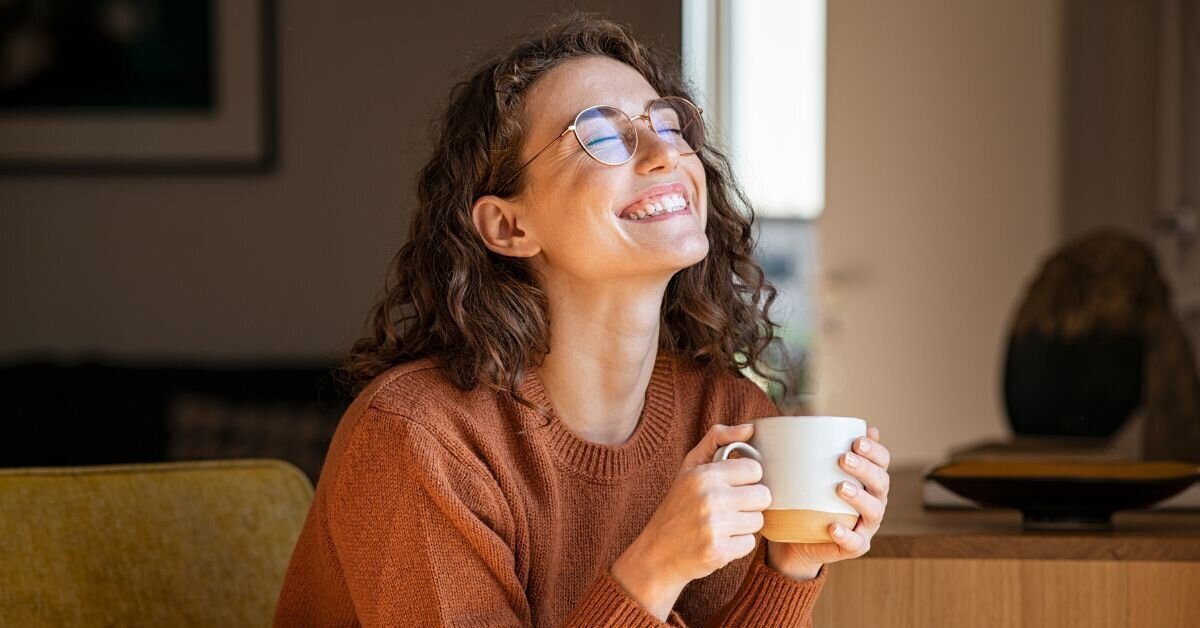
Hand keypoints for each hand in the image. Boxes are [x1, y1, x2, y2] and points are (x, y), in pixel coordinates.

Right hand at [612, 423, 769, 618]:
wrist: (656, 553)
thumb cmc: (677, 506)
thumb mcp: (690, 467)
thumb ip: (718, 439)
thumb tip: (750, 428)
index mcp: (704, 475)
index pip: (755, 470)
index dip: (747, 479)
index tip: (733, 486)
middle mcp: (710, 498)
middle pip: (763, 496)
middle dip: (750, 503)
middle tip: (730, 508)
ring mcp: (714, 527)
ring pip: (758, 521)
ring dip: (744, 525)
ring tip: (722, 525)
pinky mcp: (719, 552)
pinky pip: (750, 544)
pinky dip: (737, 545)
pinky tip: (719, 541)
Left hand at [765, 426, 890, 578]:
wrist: (795, 538)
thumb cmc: (806, 497)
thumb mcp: (808, 471)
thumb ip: (812, 448)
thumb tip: (801, 420)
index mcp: (868, 479)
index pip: (882, 461)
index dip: (875, 450)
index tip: (857, 440)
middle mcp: (873, 500)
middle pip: (881, 482)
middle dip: (866, 468)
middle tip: (844, 458)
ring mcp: (866, 525)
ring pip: (874, 511)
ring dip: (860, 498)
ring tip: (840, 487)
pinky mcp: (854, 547)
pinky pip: (856, 543)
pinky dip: (846, 535)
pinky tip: (833, 527)